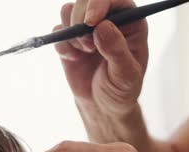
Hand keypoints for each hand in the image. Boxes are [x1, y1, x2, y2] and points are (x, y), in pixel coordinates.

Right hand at [55, 0, 147, 116]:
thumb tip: (102, 26)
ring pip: (68, 10)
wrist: (102, 105)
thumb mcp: (126, 75)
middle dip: (81, 19)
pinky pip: (57, 31)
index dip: (99, 3)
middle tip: (87, 45)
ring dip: (72, 32)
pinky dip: (63, 46)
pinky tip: (74, 59)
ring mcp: (87, 28)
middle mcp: (108, 19)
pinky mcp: (70, 39)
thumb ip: (117, 51)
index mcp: (130, 21)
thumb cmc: (121, 89)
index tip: (91, 22)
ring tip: (85, 52)